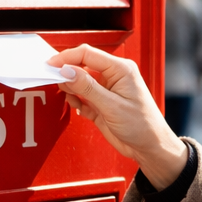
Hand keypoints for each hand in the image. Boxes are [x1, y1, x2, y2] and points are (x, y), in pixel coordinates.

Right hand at [48, 44, 187, 188]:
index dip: (67, 57)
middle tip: (54, 80)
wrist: (150, 147)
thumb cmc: (143, 125)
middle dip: (67, 72)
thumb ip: (87, 87)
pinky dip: (77, 101)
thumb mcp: (112, 106)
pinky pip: (82, 96)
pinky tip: (79, 107)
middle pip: (82, 65)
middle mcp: (113, 76)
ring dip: (71, 87)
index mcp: (121, 69)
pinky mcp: (101, 103)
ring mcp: (107, 89)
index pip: (88, 54)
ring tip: (70, 96)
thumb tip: (67, 71)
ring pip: (80, 81)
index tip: (51, 65)